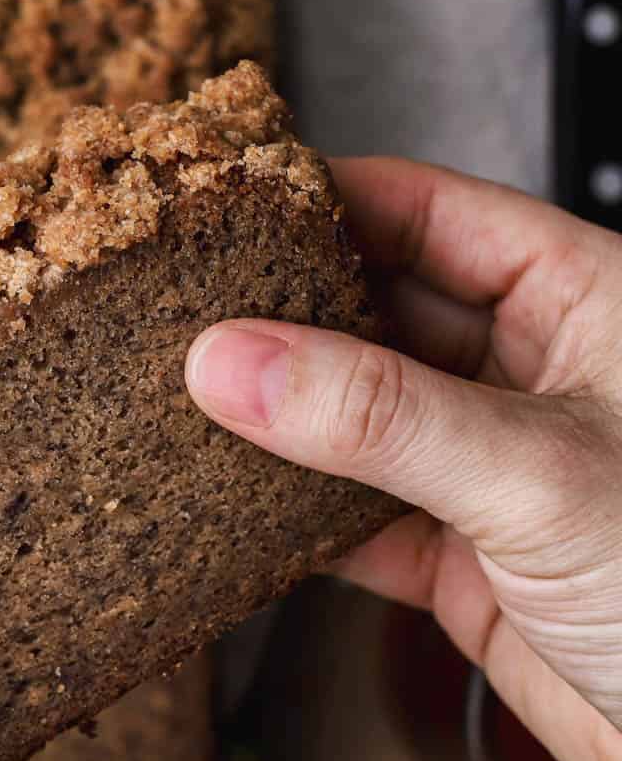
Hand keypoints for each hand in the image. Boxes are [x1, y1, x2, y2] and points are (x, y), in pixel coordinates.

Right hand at [185, 158, 621, 760]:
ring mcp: (492, 466)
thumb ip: (377, 414)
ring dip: (281, 417)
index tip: (222, 202)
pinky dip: (292, 515)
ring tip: (182, 397)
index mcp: (582, 301)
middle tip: (179, 309)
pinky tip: (230, 501)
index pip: (433, 211)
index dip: (328, 200)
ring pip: (359, 414)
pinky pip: (354, 514)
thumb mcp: (536, 474)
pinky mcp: (464, 560)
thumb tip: (232, 359)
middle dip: (283, 312)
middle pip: (380, 309)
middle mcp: (533, 372)